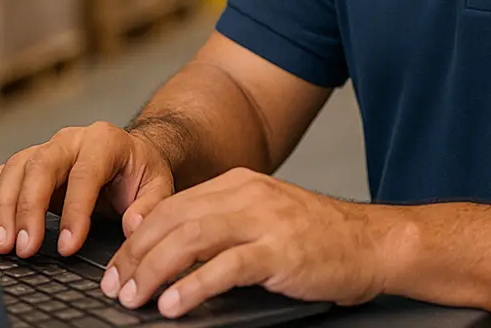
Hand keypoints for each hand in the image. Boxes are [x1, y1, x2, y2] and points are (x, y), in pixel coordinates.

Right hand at [0, 122, 175, 258]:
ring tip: (3, 246)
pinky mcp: (26, 163)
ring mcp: (45, 149)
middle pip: (40, 166)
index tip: (67, 247)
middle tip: (24, 248)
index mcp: (105, 141)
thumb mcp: (158, 186)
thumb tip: (132, 226)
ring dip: (4, 208)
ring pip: (15, 169)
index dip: (74, 211)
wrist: (128, 157)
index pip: (84, 174)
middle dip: (28, 209)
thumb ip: (149, 206)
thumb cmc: (140, 174)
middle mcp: (70, 140)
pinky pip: (0, 175)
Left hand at [100, 167, 399, 317]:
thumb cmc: (319, 240)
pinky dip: (193, 287)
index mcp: (239, 184)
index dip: (138, 239)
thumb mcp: (266, 219)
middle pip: (173, 221)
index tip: (118, 268)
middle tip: (116, 288)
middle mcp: (248, 195)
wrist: (374, 243)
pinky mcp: (281, 251)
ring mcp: (265, 221)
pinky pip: (226, 267)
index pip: (172, 207)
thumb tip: (173, 257)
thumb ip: (224, 227)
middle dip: (136, 256)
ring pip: (191, 239)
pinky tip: (174, 305)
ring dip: (155, 271)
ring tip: (135, 298)